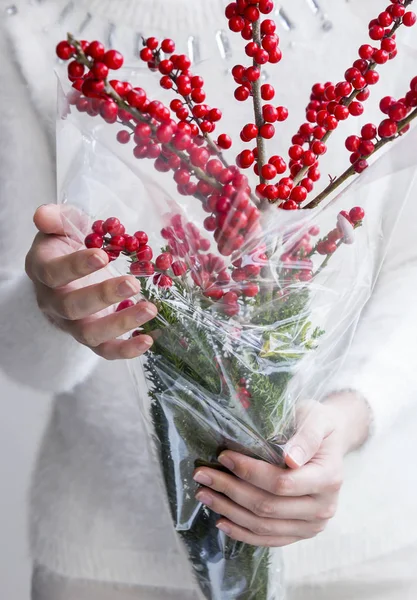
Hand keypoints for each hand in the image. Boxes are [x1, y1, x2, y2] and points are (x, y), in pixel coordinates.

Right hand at [25, 204, 156, 359]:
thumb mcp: (64, 225)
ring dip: (120, 323)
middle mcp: (53, 302)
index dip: (75, 266)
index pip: (53, 272)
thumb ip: (57, 218)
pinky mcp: (92, 337)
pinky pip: (105, 350)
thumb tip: (43, 214)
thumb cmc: (69, 244)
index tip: (102, 256)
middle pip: (72, 307)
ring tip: (149, 309)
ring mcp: (72, 324)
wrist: (69, 270)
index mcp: (42, 270)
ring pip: (89, 333)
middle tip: (133, 283)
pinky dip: (126, 349)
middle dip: (103, 296)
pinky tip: (148, 339)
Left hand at [193, 393, 370, 546]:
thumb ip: (306, 436)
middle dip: (230, 490)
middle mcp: (322, 507)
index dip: (249, 472)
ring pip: (263, 525)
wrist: (331, 441)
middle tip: (202, 475)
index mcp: (328, 478)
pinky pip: (268, 538)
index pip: (282, 482)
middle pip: (268, 506)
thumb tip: (290, 458)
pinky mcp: (300, 532)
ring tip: (204, 494)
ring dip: (229, 511)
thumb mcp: (316, 418)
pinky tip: (221, 521)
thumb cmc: (319, 425)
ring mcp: (311, 525)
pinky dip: (242, 532)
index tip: (224, 456)